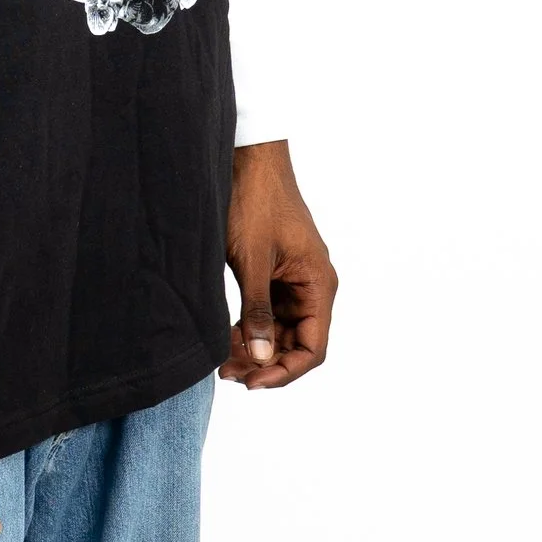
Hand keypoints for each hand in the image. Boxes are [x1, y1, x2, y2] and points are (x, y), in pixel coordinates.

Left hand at [222, 139, 337, 388]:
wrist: (249, 158)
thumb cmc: (255, 202)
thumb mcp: (251, 261)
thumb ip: (257, 312)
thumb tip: (261, 358)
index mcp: (319, 284)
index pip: (313, 348)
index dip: (285, 371)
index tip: (251, 382)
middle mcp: (313, 285)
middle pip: (297, 343)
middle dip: (265, 362)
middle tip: (227, 373)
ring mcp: (295, 279)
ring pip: (281, 330)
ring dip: (256, 347)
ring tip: (222, 360)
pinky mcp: (276, 272)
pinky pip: (269, 311)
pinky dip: (251, 327)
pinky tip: (227, 336)